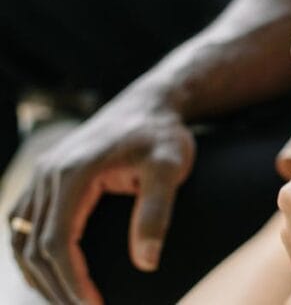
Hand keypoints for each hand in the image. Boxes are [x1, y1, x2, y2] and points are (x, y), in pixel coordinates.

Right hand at [8, 101, 194, 303]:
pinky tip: (53, 275)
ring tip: (68, 302)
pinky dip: (32, 253)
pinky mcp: (46, 178)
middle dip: (55, 286)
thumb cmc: (163, 135)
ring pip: (20, 237)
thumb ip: (156, 212)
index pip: (58, 241)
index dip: (71, 280)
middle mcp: (48, 174)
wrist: (151, 105)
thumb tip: (147, 263)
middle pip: (33, 245)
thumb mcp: (171, 168)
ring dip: (38, 274)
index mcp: (74, 173)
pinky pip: (24, 223)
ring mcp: (42, 175)